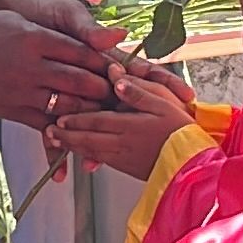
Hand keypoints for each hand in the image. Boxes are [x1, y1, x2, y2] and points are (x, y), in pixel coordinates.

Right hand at [0, 0, 116, 127]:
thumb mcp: (24, 20)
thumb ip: (65, 31)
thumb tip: (112, 35)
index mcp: (35, 38)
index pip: (82, 53)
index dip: (106, 63)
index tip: (122, 69)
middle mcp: (29, 66)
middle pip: (80, 82)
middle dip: (105, 91)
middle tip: (125, 95)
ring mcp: (20, 91)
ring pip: (66, 107)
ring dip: (91, 113)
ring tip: (110, 116)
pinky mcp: (12, 111)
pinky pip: (44, 128)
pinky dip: (65, 135)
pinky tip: (80, 142)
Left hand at [46, 67, 205, 180]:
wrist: (195, 163)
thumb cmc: (181, 128)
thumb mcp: (163, 101)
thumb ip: (136, 88)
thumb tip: (114, 73)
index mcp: (129, 124)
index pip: (94, 119)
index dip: (74, 117)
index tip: (58, 115)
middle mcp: (122, 143)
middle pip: (87, 138)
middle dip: (66, 135)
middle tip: (48, 131)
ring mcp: (124, 159)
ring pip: (92, 151)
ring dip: (73, 147)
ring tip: (56, 142)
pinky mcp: (129, 169)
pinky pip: (104, 161)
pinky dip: (89, 157)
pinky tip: (82, 154)